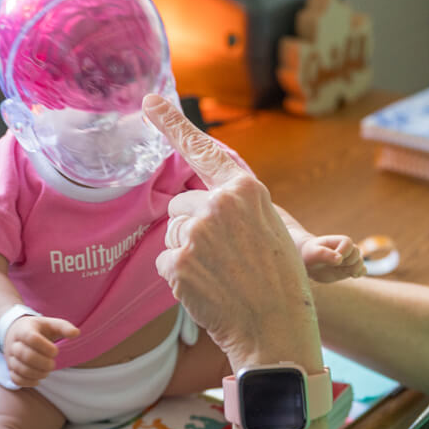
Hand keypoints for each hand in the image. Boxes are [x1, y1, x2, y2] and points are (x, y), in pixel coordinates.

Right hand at [4, 315, 79, 386]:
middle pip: (26, 356)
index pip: (32, 338)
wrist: (15, 332)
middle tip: (53, 364)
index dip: (46, 347)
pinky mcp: (10, 369)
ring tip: (47, 371)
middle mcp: (14, 343)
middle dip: (43, 363)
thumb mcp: (49, 324)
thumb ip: (63, 327)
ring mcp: (10, 357)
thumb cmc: (38, 329)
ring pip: (21, 369)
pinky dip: (29, 382)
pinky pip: (16, 379)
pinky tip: (39, 379)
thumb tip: (76, 333)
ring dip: (38, 373)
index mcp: (24, 329)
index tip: (56, 351)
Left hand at [144, 95, 322, 372]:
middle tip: (224, 261)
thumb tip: (199, 203)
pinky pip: (164, 263)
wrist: (277, 329)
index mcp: (246, 190)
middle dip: (192, 231)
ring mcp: (197, 232)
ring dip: (186, 256)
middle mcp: (219, 203)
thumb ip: (236, 209)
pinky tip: (206, 291)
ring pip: (171, 235)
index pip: (203, 150)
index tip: (149, 100)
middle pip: (180, 207)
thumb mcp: (268, 229)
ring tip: (220, 278)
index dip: (173, 122)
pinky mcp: (178, 261)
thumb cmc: (278, 283)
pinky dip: (179, 280)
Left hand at [299, 234, 366, 282]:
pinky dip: (359, 274)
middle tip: (335, 266)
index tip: (332, 260)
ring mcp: (349, 260)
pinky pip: (362, 271)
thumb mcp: (314, 253)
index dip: (342, 253)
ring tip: (340, 271)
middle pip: (357, 254)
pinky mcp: (349, 270)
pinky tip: (350, 275)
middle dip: (347, 262)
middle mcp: (347, 250)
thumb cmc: (309, 254)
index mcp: (340, 241)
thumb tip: (339, 259)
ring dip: (353, 269)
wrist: (308, 263)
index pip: (349, 245)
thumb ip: (325, 254)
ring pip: (360, 263)